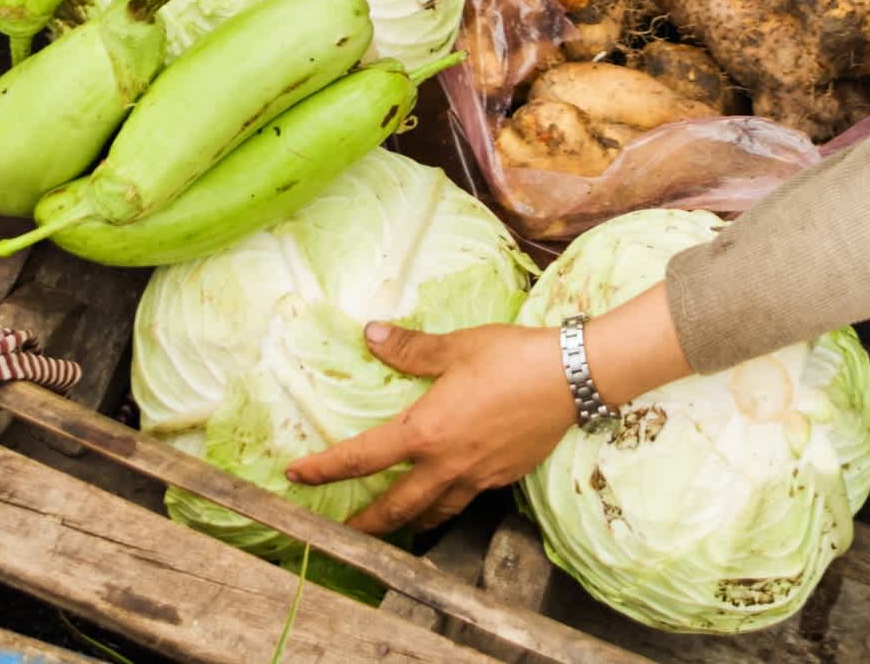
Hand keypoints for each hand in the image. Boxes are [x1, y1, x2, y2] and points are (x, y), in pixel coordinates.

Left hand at [288, 321, 578, 534]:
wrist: (572, 378)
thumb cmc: (511, 357)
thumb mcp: (457, 347)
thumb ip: (410, 348)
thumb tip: (370, 334)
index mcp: (426, 432)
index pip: (361, 459)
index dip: (325, 469)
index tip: (297, 477)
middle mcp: (446, 465)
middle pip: (395, 508)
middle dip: (363, 525)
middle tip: (340, 535)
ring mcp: (476, 477)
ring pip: (433, 513)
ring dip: (407, 523)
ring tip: (393, 527)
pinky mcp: (502, 478)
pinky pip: (466, 498)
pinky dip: (446, 503)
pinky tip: (447, 493)